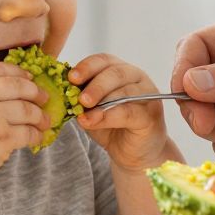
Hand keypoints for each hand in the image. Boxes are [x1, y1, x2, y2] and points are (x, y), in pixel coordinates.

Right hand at [0, 62, 50, 181]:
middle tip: (44, 97)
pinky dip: (36, 135)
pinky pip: (28, 133)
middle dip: (35, 92)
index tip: (28, 77)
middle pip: (18, 87)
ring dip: (40, 116)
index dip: (17, 72)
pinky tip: (37, 137)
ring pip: (28, 110)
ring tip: (44, 121)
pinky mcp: (2, 139)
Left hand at [71, 53, 171, 168]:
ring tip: (84, 114)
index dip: (87, 66)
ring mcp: (147, 95)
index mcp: (120, 70)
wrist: (132, 153)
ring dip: (102, 102)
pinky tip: (94, 122)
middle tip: (80, 99)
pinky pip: (130, 112)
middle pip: (115, 73)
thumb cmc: (111, 127)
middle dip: (95, 85)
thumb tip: (63, 91)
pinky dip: (109, 117)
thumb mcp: (90, 109)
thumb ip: (80, 98)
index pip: (104, 60)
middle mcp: (137, 78)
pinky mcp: (151, 115)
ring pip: (125, 92)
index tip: (71, 78)